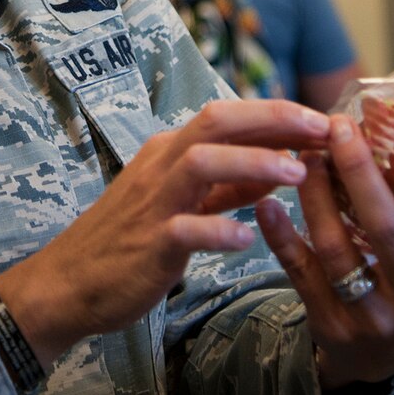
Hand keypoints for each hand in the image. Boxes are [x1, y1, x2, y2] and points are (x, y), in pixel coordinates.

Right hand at [0, 99, 329, 364]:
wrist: (70, 280)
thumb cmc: (130, 238)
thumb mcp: (182, 201)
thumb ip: (230, 184)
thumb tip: (280, 164)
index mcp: (169, 151)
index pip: (226, 116)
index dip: (277, 114)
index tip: (323, 120)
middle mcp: (160, 165)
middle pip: (215, 123)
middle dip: (272, 120)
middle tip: (322, 129)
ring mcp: (153, 203)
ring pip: (202, 163)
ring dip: (252, 163)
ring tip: (297, 174)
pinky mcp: (149, 243)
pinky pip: (186, 229)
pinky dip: (220, 230)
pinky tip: (249, 238)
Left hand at [255, 114, 393, 390]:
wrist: (381, 355)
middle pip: (390, 231)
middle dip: (362, 173)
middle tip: (339, 125)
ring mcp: (375, 314)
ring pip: (339, 248)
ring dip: (316, 195)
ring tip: (304, 153)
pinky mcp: (331, 322)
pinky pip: (301, 274)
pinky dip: (281, 237)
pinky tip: (264, 203)